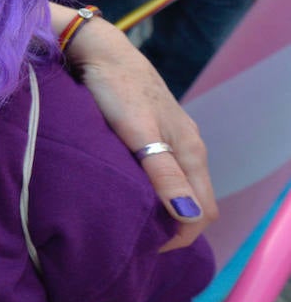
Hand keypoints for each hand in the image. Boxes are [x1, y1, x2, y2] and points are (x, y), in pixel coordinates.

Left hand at [65, 15, 215, 249]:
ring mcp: (170, 137)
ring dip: (162, 207)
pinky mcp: (152, 129)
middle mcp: (187, 147)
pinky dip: (151, 188)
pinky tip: (128, 192)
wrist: (101, 50)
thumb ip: (162, 172)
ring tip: (131, 223)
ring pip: (177, 184)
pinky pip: (161, 169)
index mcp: (190, 152)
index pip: (201, 211)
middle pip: (193, 200)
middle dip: (174, 227)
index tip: (148, 251)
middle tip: (138, 244)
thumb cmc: (116, 89)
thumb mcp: (138, 133)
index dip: (181, 237)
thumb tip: (187, 216)